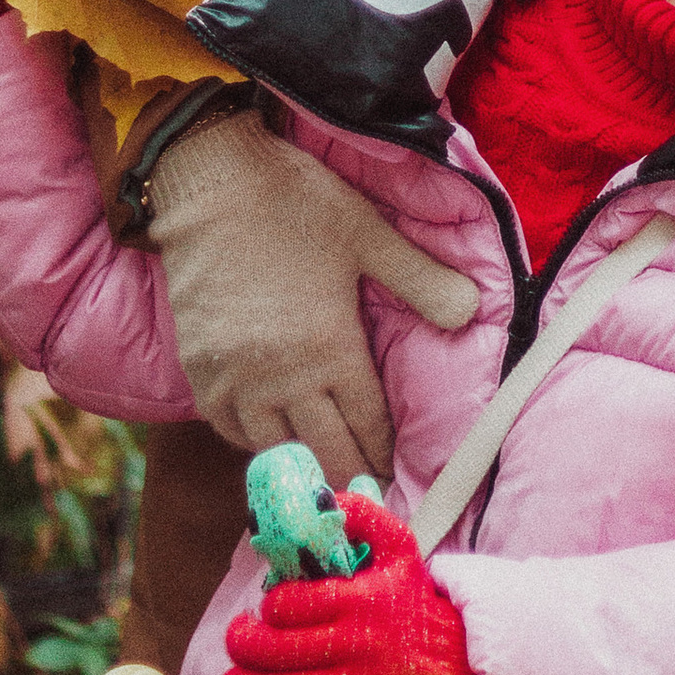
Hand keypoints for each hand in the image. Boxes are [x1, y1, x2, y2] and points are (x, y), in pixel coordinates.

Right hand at [146, 107, 480, 485]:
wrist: (211, 181)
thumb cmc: (295, 203)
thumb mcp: (366, 232)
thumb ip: (420, 277)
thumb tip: (473, 309)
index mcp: (330, 347)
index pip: (366, 422)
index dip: (382, 449)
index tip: (392, 470)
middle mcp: (283, 376)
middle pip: (324, 450)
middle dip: (351, 474)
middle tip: (365, 493)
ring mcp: (236, 379)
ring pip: (273, 450)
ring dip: (301, 465)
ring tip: (322, 478)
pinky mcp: (201, 370)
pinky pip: (228, 429)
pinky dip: (252, 442)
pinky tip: (268, 439)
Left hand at [221, 488, 473, 674]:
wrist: (453, 663)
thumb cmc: (412, 605)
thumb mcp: (398, 547)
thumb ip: (362, 516)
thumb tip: (323, 497)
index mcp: (361, 601)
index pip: (288, 605)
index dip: (268, 607)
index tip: (267, 609)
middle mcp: (357, 648)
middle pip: (273, 651)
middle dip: (241, 644)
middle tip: (238, 639)